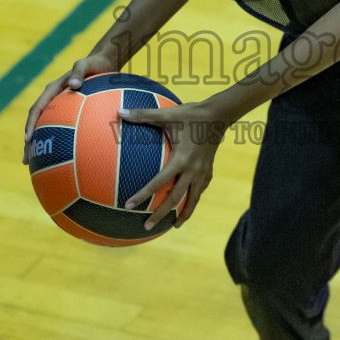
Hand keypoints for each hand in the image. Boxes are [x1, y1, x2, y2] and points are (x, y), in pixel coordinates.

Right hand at [22, 50, 117, 163]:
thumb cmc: (94, 64)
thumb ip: (79, 72)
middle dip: (29, 142)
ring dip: (39, 144)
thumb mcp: (86, 64)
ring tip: (37, 165)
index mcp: (53, 90)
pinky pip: (61, 128)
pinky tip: (64, 156)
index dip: (30, 124)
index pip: (37, 109)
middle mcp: (53, 100)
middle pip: (36, 122)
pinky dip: (59, 141)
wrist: (102, 63)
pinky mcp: (69, 112)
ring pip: (46, 128)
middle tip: (26, 160)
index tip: (28, 139)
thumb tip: (72, 85)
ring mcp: (60, 107)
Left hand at [118, 100, 230, 229]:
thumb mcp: (166, 114)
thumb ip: (142, 115)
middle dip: (161, 214)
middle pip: (175, 199)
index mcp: (181, 160)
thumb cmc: (190, 114)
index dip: (143, 195)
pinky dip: (194, 198)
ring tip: (175, 227)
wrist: (219, 114)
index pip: (158, 183)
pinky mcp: (209, 170)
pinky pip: (200, 189)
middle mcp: (192, 170)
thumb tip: (119, 112)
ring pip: (193, 199)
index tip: (129, 206)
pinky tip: (189, 203)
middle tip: (146, 226)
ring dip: (184, 214)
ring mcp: (202, 172)